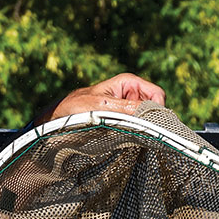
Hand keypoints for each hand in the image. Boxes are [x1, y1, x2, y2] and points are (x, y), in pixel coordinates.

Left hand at [46, 72, 165, 120]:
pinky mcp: (123, 117)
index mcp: (128, 82)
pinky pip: (137, 124)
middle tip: (136, 131)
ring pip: (147, 117)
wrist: (60, 118)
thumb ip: (128, 109)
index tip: (149, 124)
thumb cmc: (77, 107)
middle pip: (155, 106)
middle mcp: (131, 92)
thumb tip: (152, 114)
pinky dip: (134, 131)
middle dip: (149, 118)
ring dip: (140, 126)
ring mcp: (128, 105)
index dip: (157, 109)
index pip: (157, 94)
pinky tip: (122, 135)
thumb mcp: (103, 107)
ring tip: (123, 132)